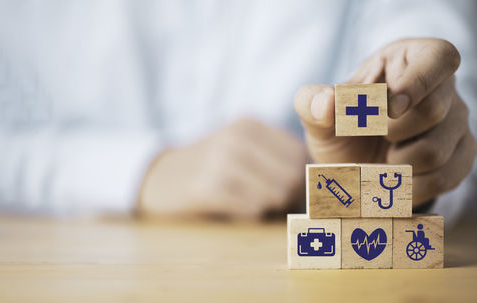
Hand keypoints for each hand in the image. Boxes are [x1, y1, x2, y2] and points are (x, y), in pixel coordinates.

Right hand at [138, 118, 306, 219]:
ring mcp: (219, 161)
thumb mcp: (239, 147)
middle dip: (290, 197)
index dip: (302, 179)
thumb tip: (315, 185)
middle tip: (275, 204)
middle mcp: (235, 138)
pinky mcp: (206, 189)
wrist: (161, 178)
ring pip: (275, 195)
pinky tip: (237, 209)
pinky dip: (250, 215)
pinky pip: (251, 210)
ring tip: (255, 205)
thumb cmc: (211, 167)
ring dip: (270, 208)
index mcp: (248, 125)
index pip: (299, 155)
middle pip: (292, 176)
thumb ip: (275, 159)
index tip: (290, 191)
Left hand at [294, 38, 476, 206]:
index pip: (438, 57)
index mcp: (408, 60)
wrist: (355, 167)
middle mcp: (442, 88)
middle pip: (434, 109)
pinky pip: (444, 178)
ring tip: (381, 156)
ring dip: (395, 163)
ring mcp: (456, 122)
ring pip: (437, 150)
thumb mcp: (318, 114)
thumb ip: (312, 103)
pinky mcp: (461, 155)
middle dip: (391, 132)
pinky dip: (408, 186)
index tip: (389, 108)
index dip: (417, 82)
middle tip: (372, 134)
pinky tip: (393, 179)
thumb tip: (326, 101)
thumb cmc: (340, 128)